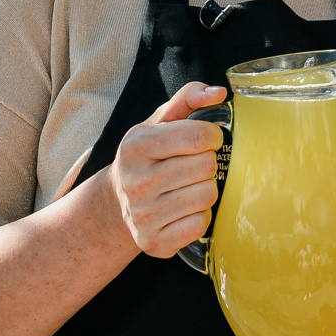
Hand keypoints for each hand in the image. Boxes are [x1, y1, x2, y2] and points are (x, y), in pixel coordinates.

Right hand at [108, 81, 225, 257]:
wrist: (116, 202)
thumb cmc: (147, 156)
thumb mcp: (159, 122)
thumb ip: (188, 98)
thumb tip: (219, 93)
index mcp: (136, 146)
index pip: (198, 136)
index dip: (212, 135)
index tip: (206, 139)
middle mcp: (135, 182)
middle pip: (206, 166)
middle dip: (207, 162)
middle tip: (193, 165)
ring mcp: (143, 216)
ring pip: (207, 195)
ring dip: (206, 188)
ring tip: (188, 186)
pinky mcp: (154, 242)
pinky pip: (201, 224)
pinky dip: (200, 215)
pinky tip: (184, 208)